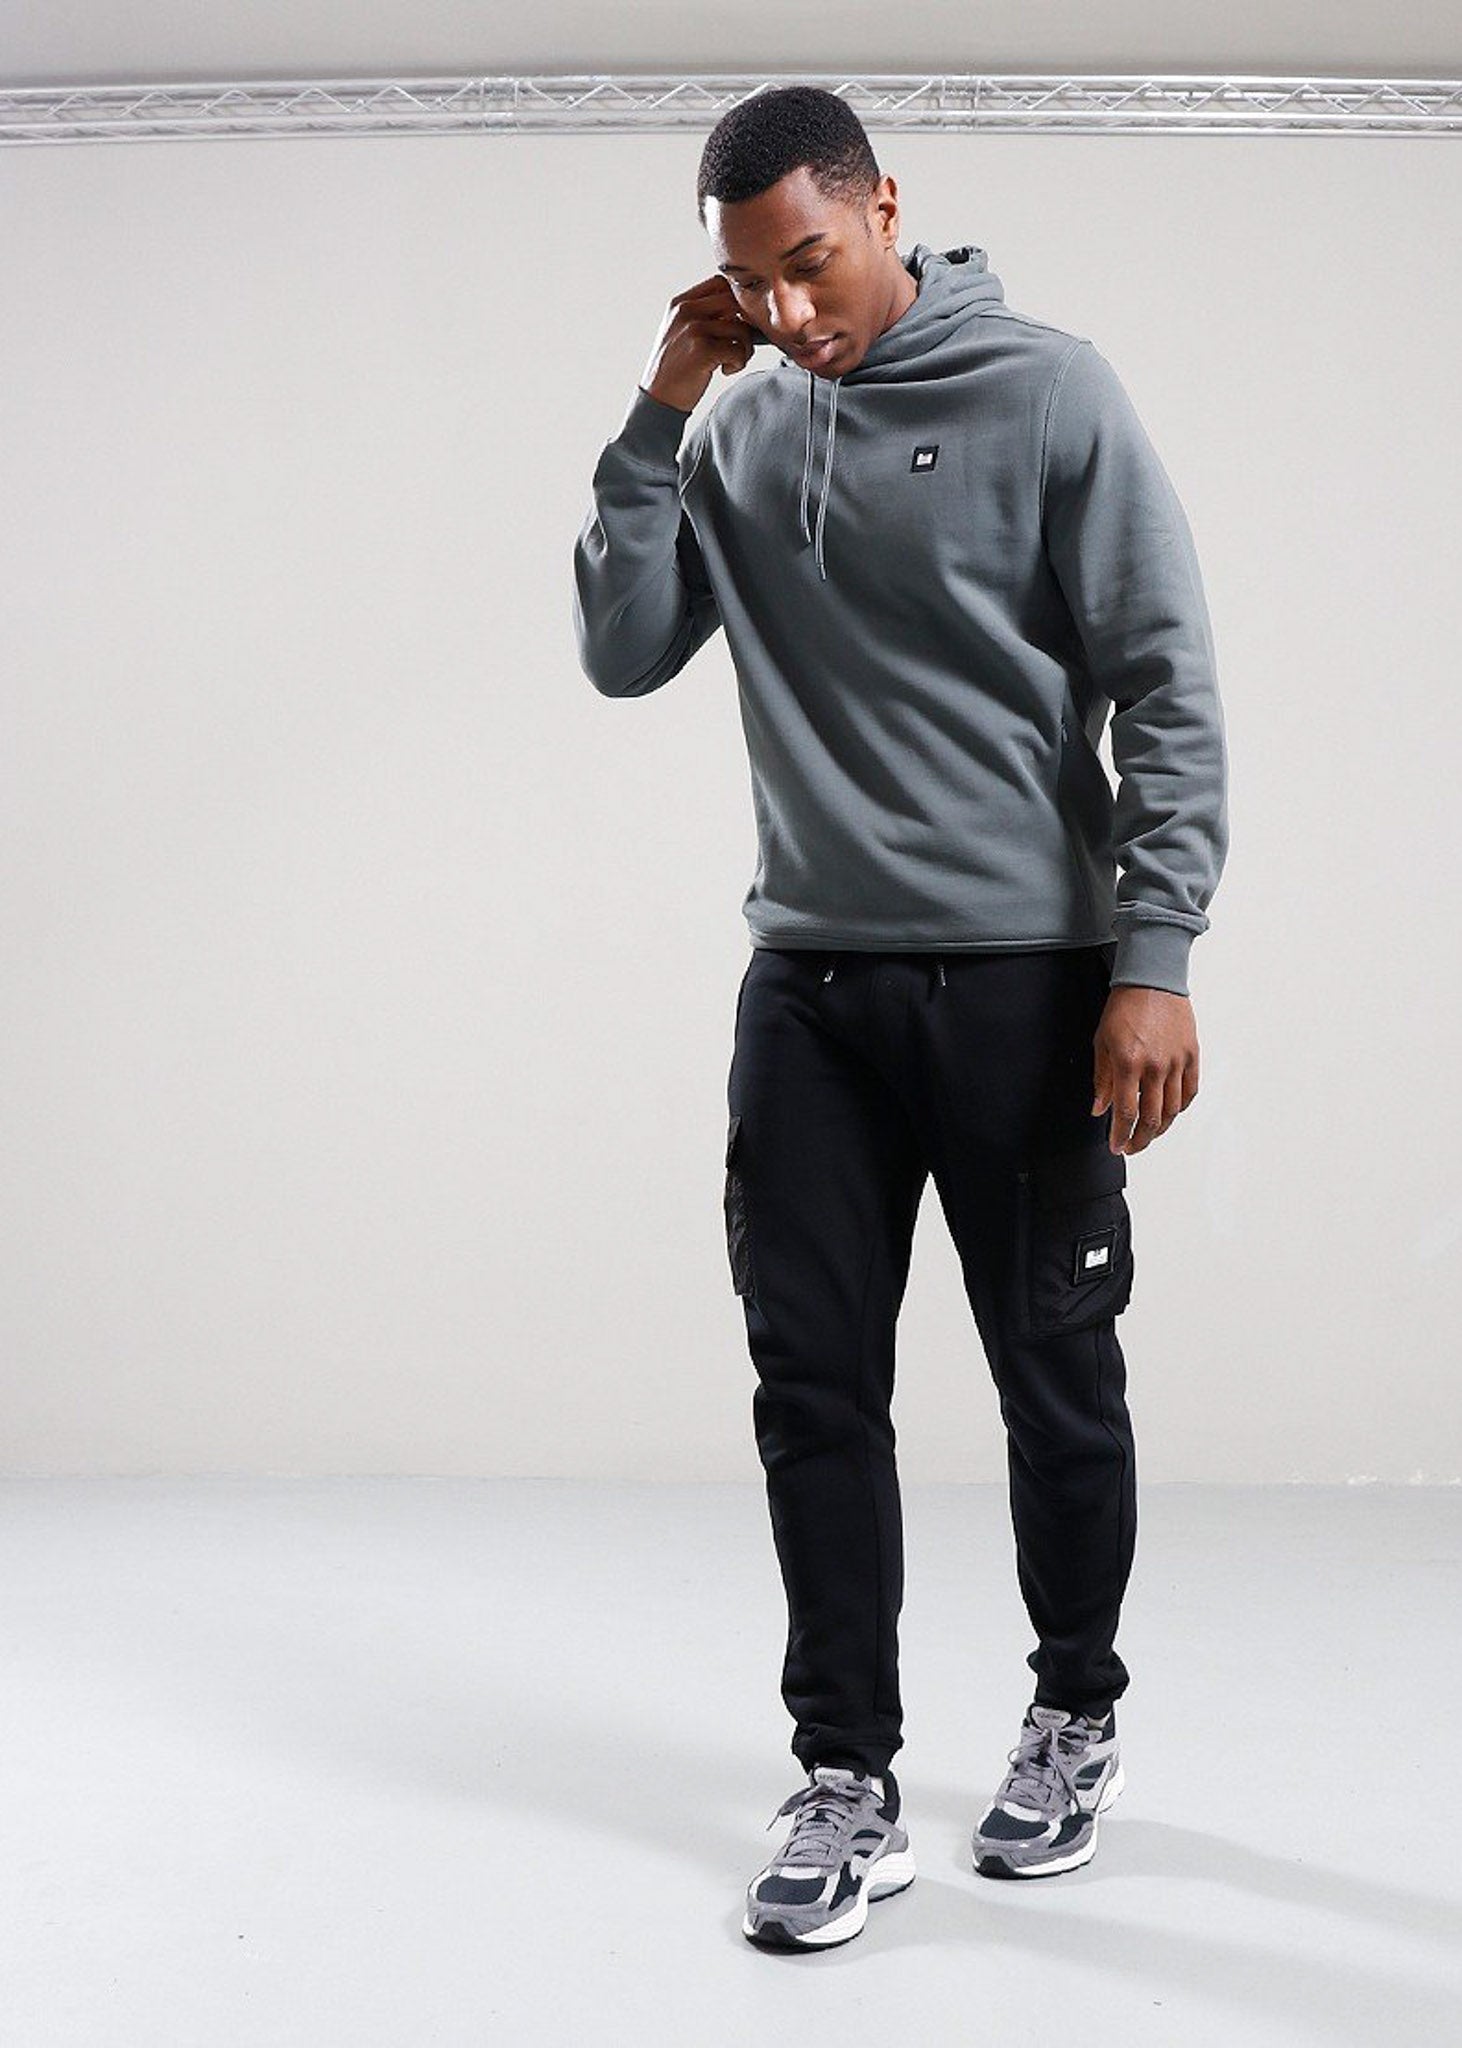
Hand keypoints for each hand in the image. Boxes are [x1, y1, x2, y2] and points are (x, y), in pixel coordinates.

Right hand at [639, 274, 759, 413]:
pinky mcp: (702, 351)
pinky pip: (738, 349)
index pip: (720, 282)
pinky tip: (725, 370)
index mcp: (680, 303)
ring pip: (741, 327)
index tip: (736, 321)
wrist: (658, 398)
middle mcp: (685, 311)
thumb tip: (741, 308)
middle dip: (745, 322)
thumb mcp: (680, 330)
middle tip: (740, 342)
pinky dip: (739, 363)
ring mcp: (693, 329)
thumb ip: (703, 314)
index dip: (736, 300)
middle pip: (735, 301)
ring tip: (732, 361)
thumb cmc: (675, 367)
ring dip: (745, 347)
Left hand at [1091, 986, 1199, 1154]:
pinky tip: (1170, 1112)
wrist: (1152, 980)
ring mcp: (1176, 1062)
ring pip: (1173, 1110)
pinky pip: (1190, 1091)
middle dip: (1140, 1139)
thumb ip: (1101, 1080)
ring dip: (1160, 1128)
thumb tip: (1099, 1109)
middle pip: (1152, 1119)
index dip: (1120, 1135)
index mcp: (1128, 1063)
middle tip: (1132, 1147)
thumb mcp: (1102, 1043)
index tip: (1116, 1146)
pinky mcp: (1192, 1055)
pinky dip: (1180, 1108)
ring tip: (1149, 1134)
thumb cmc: (1124, 1008)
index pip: (1126, 1113)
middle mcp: (1155, 1067)